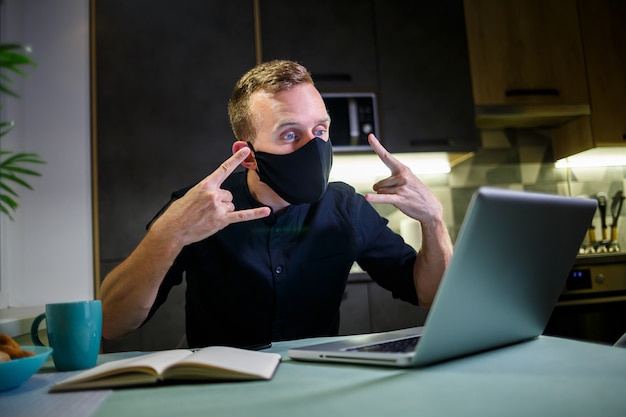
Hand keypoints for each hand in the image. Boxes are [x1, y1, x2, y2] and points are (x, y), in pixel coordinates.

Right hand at [152, 147, 270, 245]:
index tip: (246, 151)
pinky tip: (266, 210)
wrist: (173, 228)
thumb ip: (207, 191)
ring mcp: (219, 207)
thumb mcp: (192, 194)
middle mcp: (214, 194)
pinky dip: (255, 214)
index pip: (224, 169)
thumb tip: (217, 195)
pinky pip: (242, 215)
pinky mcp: (222, 220)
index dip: (236, 159)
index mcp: (206, 185)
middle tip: (207, 208)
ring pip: (231, 205)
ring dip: (223, 210)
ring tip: (208, 216)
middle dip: (221, 201)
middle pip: (228, 194)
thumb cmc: (179, 212)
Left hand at [365, 134, 443, 223]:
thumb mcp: (408, 181)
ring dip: (388, 197)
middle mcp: (402, 176)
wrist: (431, 208)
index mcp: (403, 169)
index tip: (370, 136)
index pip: (386, 156)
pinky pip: (384, 198)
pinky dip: (375, 199)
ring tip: (402, 198)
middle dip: (385, 191)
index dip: (377, 146)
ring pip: (381, 192)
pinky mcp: (400, 199)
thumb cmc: (417, 194)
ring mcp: (401, 187)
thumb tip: (374, 187)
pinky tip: (367, 197)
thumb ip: (390, 180)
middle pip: (380, 184)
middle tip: (399, 194)